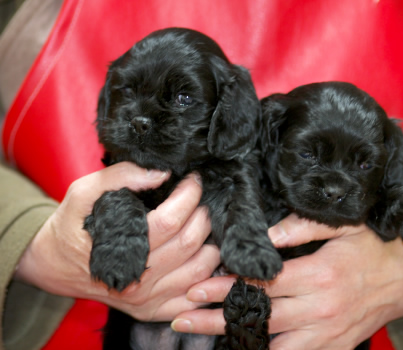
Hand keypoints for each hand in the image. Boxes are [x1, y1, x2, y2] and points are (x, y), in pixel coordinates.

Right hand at [15, 162, 219, 320]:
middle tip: (201, 199)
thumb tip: (161, 173)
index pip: (170, 221)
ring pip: (199, 270)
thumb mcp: (83, 193)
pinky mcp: (152, 310)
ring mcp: (146, 299)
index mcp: (119, 249)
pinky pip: (193, 299)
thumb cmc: (72, 226)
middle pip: (189, 244)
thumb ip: (120, 176)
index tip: (194, 179)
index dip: (189, 195)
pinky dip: (208, 278)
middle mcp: (135, 279)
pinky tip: (205, 254)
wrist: (55, 265)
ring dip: (211, 243)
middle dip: (203, 214)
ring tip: (205, 223)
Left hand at [173, 214, 402, 348]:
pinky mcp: (337, 346)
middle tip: (183, 319)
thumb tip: (267, 237)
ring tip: (209, 342)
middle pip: (260, 318)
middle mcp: (320, 309)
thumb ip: (301, 227)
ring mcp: (329, 333)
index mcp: (318, 275)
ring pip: (277, 347)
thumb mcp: (343, 225)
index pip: (262, 284)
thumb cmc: (374, 247)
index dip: (226, 287)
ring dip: (241, 344)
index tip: (197, 289)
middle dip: (217, 319)